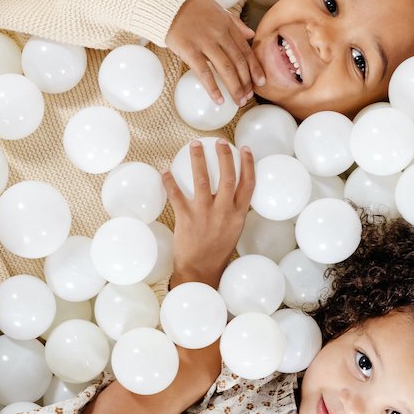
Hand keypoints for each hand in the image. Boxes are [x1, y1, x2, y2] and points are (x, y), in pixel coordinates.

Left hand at [164, 139, 255, 288]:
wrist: (201, 271)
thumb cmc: (217, 252)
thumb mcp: (234, 231)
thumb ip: (235, 211)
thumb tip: (234, 193)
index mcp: (238, 215)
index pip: (248, 184)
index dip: (248, 164)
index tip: (245, 149)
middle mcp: (224, 211)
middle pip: (227, 176)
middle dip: (224, 155)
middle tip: (220, 142)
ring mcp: (205, 213)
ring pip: (203, 180)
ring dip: (198, 159)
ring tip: (195, 145)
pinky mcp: (186, 218)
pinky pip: (176, 195)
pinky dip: (169, 182)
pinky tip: (164, 170)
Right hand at [166, 0, 264, 105]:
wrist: (170, 4)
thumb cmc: (194, 8)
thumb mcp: (219, 10)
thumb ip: (236, 23)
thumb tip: (251, 34)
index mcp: (228, 26)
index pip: (245, 50)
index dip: (255, 68)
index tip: (261, 82)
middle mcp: (220, 34)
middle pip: (238, 62)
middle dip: (246, 82)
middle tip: (249, 97)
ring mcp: (205, 43)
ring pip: (225, 69)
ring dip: (234, 88)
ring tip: (239, 101)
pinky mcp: (190, 51)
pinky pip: (204, 73)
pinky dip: (213, 88)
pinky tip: (218, 100)